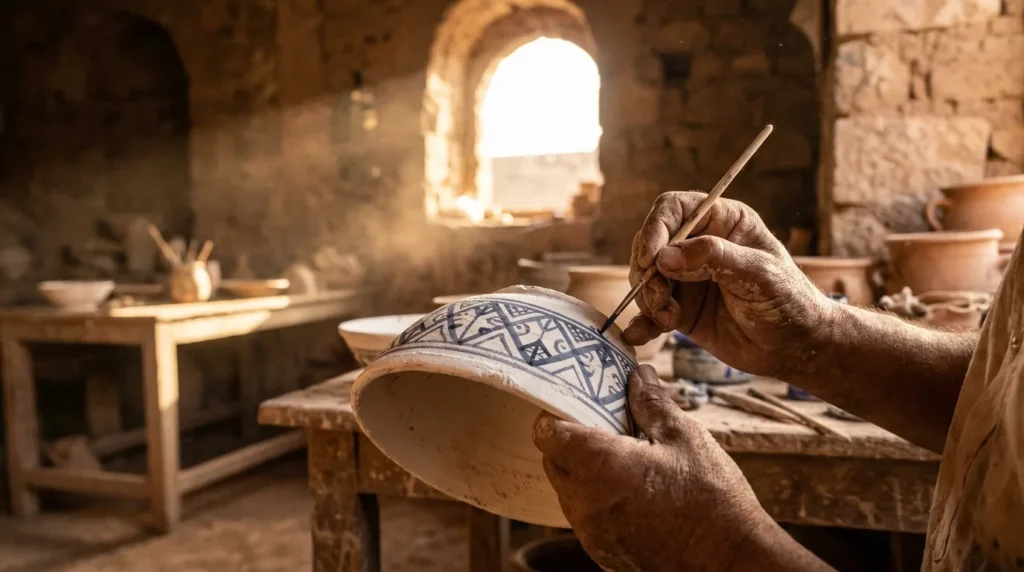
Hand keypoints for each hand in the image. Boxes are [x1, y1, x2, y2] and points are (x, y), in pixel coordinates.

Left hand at [533, 365, 774, 571]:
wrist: (730, 558)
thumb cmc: (711, 497)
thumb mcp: (683, 436)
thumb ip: (651, 402)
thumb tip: (638, 375)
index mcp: (600, 466)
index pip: (547, 433)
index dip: (557, 415)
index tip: (578, 405)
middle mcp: (585, 502)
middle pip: (553, 461)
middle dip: (571, 443)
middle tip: (604, 430)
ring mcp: (591, 531)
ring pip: (567, 491)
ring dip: (583, 473)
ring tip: (622, 462)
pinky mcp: (602, 550)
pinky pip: (584, 517)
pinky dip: (596, 501)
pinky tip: (630, 492)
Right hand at [624, 191, 834, 379]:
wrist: (796, 348)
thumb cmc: (789, 301)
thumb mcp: (759, 274)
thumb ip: (714, 258)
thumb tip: (665, 256)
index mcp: (722, 221)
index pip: (673, 209)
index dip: (655, 229)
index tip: (650, 258)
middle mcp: (698, 246)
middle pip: (651, 245)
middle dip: (648, 272)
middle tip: (660, 299)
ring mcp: (687, 279)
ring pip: (646, 279)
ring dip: (648, 300)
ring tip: (668, 320)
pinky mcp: (680, 310)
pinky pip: (650, 311)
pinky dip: (642, 323)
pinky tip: (641, 334)